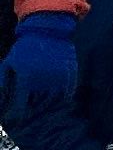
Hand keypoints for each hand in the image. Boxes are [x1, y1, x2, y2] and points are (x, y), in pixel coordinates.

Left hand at [0, 9, 78, 126]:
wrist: (48, 30)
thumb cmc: (25, 48)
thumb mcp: (9, 63)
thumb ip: (3, 82)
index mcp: (27, 77)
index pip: (22, 104)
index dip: (18, 114)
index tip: (16, 119)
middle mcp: (44, 79)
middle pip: (37, 105)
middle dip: (31, 111)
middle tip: (28, 115)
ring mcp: (59, 77)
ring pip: (52, 102)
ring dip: (45, 108)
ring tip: (40, 109)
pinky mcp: (70, 74)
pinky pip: (66, 94)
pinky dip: (60, 100)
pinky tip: (54, 102)